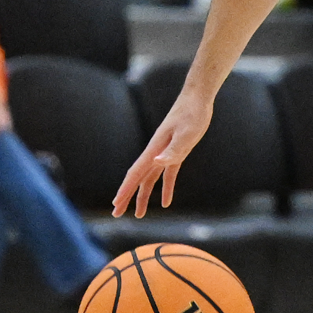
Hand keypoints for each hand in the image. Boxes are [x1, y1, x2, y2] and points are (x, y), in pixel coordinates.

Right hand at [112, 91, 212, 217]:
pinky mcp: (176, 152)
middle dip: (126, 197)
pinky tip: (166, 202)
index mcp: (154, 150)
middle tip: (116, 214)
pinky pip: (167, 175)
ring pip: (149, 179)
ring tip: (139, 214)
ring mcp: (164, 152)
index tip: (116, 205)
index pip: (135, 174)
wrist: (197, 98)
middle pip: (137, 179)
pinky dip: (165, 189)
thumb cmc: (192, 114)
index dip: (125, 190)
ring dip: (143, 196)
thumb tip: (156, 163)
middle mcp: (155, 153)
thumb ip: (172, 150)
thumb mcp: (186, 134)